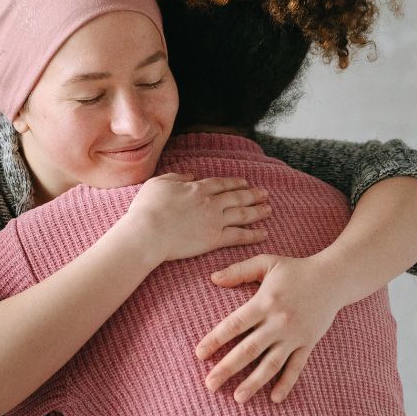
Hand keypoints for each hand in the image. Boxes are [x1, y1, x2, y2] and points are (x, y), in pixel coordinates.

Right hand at [123, 174, 271, 266]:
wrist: (148, 232)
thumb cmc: (147, 208)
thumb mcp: (158, 183)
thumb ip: (176, 177)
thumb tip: (190, 176)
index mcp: (197, 188)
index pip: (221, 184)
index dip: (234, 183)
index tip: (244, 182)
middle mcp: (210, 202)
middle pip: (236, 197)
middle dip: (252, 194)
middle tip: (264, 194)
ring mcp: (214, 221)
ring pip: (242, 214)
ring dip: (257, 211)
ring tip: (269, 210)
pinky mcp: (214, 239)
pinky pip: (239, 236)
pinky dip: (253, 234)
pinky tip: (264, 233)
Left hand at [195, 254, 349, 403]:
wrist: (335, 278)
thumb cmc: (296, 270)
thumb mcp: (267, 262)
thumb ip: (239, 271)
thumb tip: (212, 278)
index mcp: (264, 302)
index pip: (235, 324)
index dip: (215, 339)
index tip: (199, 354)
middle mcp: (278, 322)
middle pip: (249, 349)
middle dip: (228, 368)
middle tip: (210, 384)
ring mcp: (294, 335)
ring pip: (271, 364)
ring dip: (254, 382)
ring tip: (237, 398)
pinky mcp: (308, 344)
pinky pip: (296, 367)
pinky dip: (286, 383)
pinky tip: (275, 399)